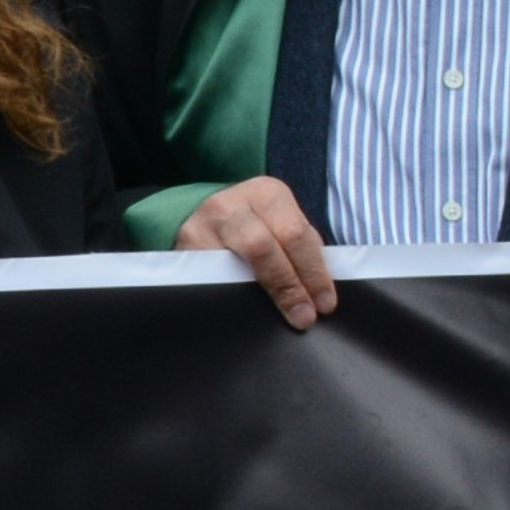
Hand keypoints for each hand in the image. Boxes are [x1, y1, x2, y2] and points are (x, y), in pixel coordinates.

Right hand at [181, 178, 340, 329]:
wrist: (201, 218)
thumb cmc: (255, 226)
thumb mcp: (280, 222)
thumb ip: (302, 247)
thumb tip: (321, 289)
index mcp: (266, 194)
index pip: (296, 233)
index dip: (314, 272)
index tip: (325, 304)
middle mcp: (232, 204)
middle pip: (264, 246)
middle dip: (289, 285)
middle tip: (304, 315)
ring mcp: (203, 225)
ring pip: (235, 263)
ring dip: (263, 293)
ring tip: (282, 316)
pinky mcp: (184, 248)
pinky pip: (213, 278)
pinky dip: (234, 297)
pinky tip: (249, 311)